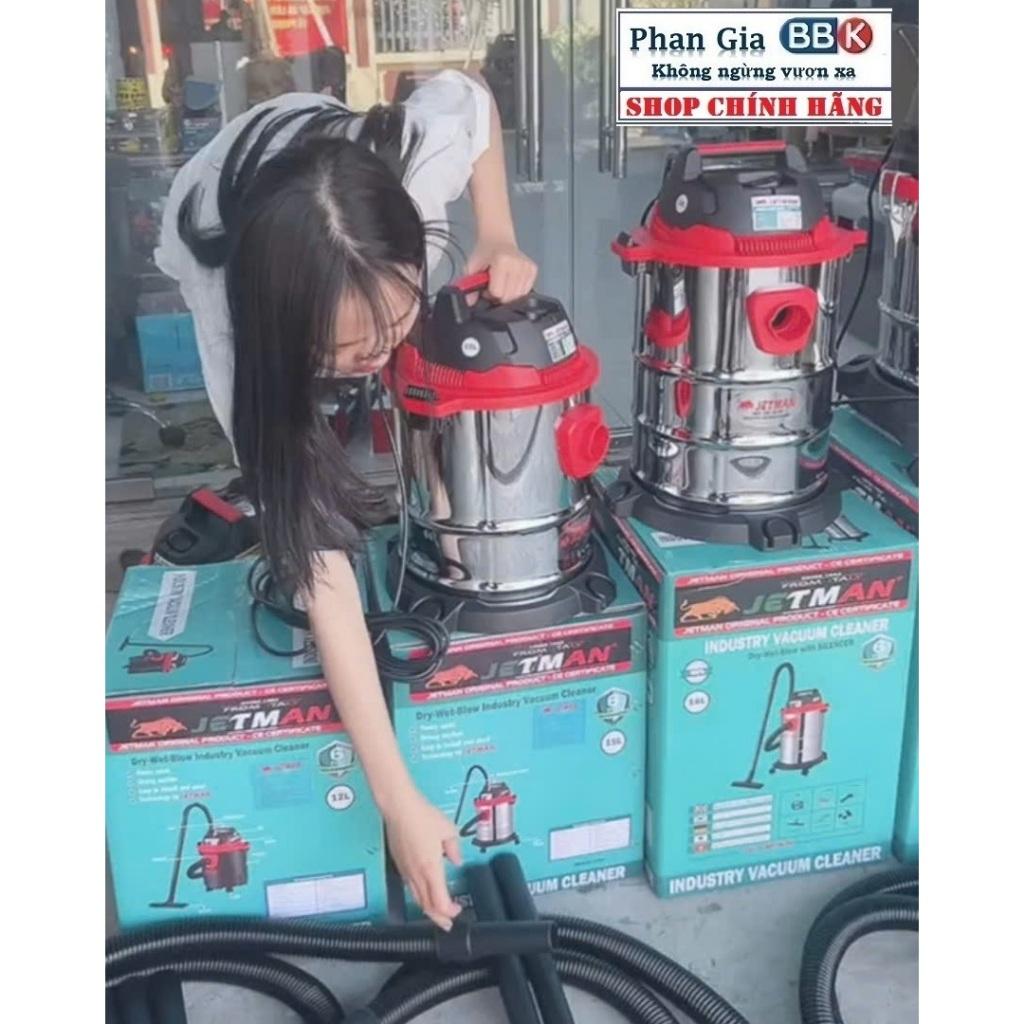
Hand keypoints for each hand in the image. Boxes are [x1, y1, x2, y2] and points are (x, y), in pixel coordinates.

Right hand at [384, 789, 463, 929]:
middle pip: (426, 905)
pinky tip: (424, 893)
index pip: (439, 901)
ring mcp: (405, 870)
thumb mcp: (448, 829)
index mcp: (430, 868)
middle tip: (448, 925)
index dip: (449, 912)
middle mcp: (416, 873)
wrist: (398, 807)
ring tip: (437, 914)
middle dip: (438, 918)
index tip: (458, 911)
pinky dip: (419, 896)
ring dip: (428, 909)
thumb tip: (456, 860)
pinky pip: (410, 887)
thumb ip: (454, 848)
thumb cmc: (423, 816)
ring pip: (417, 898)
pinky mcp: (399, 864)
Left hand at [465, 239, 537, 302]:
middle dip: (499, 295)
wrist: (498, 239)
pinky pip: (525, 292)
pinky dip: (517, 290)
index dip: (489, 293)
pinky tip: (511, 281)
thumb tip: (470, 301)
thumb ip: (469, 284)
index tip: (487, 285)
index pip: (497, 292)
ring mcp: (527, 267)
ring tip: (502, 281)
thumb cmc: (485, 253)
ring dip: (508, 293)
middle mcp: (518, 264)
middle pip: (509, 297)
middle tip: (494, 283)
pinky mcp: (534, 270)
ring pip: (518, 297)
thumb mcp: (472, 267)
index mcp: (503, 261)